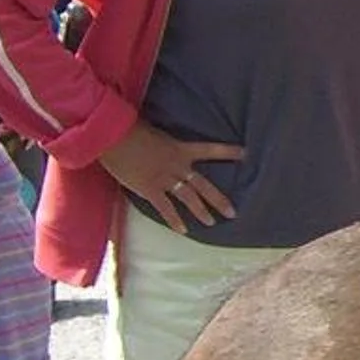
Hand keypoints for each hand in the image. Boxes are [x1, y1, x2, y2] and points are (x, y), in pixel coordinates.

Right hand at [99, 123, 246, 235]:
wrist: (114, 137)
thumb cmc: (131, 129)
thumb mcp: (156, 133)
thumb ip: (166, 142)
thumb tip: (165, 144)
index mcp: (180, 149)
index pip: (210, 149)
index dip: (228, 152)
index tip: (245, 153)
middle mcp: (177, 166)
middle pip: (204, 186)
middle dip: (219, 200)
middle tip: (233, 212)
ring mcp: (164, 179)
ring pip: (188, 199)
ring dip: (201, 212)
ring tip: (212, 223)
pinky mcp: (149, 189)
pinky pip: (165, 208)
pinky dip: (174, 220)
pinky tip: (182, 230)